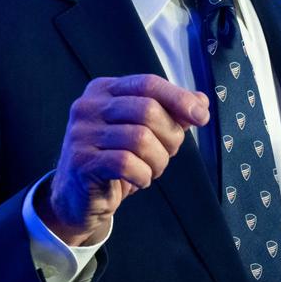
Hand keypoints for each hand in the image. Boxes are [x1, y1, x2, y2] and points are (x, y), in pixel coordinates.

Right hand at [39, 74, 209, 245]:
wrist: (78, 198)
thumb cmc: (116, 159)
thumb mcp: (145, 131)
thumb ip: (171, 113)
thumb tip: (201, 101)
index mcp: (104, 89)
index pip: (148, 83)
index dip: (179, 98)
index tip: (202, 117)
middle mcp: (89, 105)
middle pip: (147, 109)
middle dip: (170, 136)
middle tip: (169, 154)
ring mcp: (81, 133)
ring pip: (140, 138)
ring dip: (158, 160)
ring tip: (153, 170)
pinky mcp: (81, 161)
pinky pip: (126, 163)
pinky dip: (143, 175)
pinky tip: (140, 180)